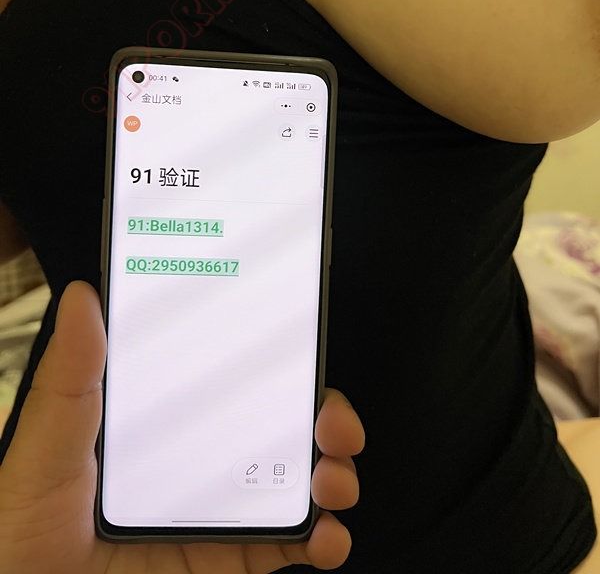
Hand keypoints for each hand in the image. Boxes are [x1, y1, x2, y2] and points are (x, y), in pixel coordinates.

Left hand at [0, 281, 364, 573]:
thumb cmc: (24, 528)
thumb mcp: (48, 445)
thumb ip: (71, 377)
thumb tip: (85, 296)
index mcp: (165, 419)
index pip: (229, 376)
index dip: (275, 361)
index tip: (304, 349)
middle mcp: (199, 459)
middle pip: (278, 426)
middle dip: (322, 417)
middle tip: (334, 422)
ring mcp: (217, 510)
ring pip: (295, 481)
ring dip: (334, 474)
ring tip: (336, 480)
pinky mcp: (226, 559)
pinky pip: (285, 548)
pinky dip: (321, 542)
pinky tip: (327, 538)